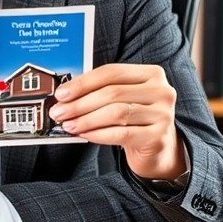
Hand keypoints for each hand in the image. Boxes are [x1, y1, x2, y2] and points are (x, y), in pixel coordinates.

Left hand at [48, 63, 184, 180]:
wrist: (158, 148)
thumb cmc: (135, 119)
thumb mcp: (123, 99)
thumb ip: (101, 91)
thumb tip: (66, 96)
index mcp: (151, 74)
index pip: (112, 72)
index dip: (83, 82)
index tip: (62, 93)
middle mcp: (161, 91)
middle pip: (112, 93)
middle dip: (80, 103)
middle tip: (59, 112)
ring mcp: (163, 114)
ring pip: (116, 113)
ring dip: (86, 119)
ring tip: (69, 125)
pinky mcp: (158, 137)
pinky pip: (122, 133)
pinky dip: (99, 134)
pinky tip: (85, 134)